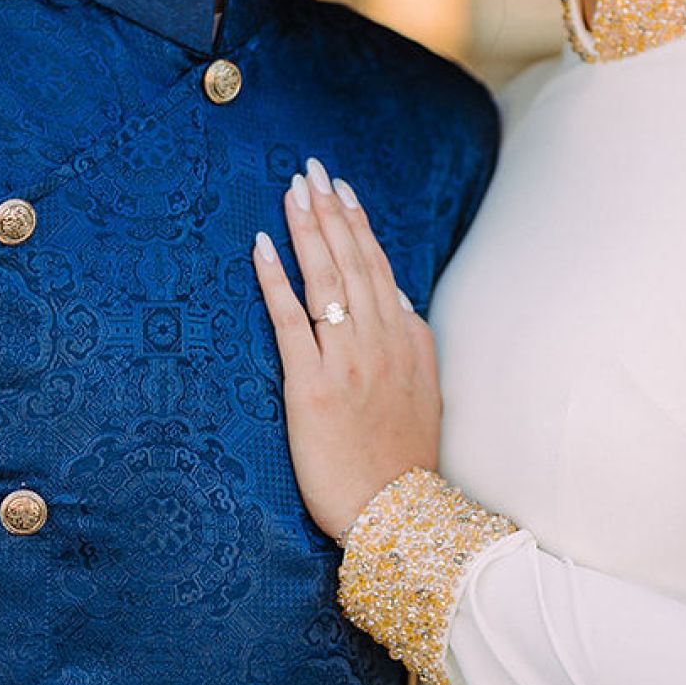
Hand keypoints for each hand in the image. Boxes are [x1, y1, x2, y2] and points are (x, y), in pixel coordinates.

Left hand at [252, 158, 441, 539]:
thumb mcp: (424, 394)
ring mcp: (348, 360)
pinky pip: (290, 321)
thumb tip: (397, 303)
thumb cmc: (403, 462)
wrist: (395, 514)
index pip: (380, 268)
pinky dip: (275, 280)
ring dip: (308, 230)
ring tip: (293, 191)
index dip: (358, 225)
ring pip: (327, 279)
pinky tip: (261, 247)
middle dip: (330, 211)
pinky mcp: (313, 386)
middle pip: (352, 261)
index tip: (342, 191)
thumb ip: (409, 346)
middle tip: (311, 170)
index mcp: (409, 340)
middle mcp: (381, 341)